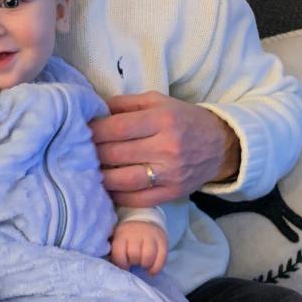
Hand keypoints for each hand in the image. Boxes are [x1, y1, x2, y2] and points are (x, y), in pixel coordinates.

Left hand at [91, 92, 239, 206]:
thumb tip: (94, 110)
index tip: (82, 131)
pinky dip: (117, 195)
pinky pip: (136, 199)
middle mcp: (167, 147)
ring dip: (101, 176)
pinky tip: (109, 186)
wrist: (219, 146)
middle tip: (82, 151)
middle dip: (93, 153)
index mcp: (163, 120)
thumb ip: (126, 104)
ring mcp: (170, 174)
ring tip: (92, 169)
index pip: (117, 128)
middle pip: (116, 154)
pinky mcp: (171, 193)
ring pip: (123, 180)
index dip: (94, 131)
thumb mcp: (159, 102)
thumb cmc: (184, 119)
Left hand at [110, 220, 167, 275]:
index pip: (119, 253)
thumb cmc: (127, 237)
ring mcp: (151, 236)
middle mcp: (136, 234)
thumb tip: (117, 269)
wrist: (143, 220)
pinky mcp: (162, 240)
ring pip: (148, 256)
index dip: (121, 264)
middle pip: (134, 254)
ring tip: (143, 266)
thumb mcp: (118, 240)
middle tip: (134, 263)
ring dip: (145, 265)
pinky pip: (162, 257)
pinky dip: (156, 268)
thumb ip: (116, 253)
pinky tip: (151, 271)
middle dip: (134, 262)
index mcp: (122, 234)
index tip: (124, 266)